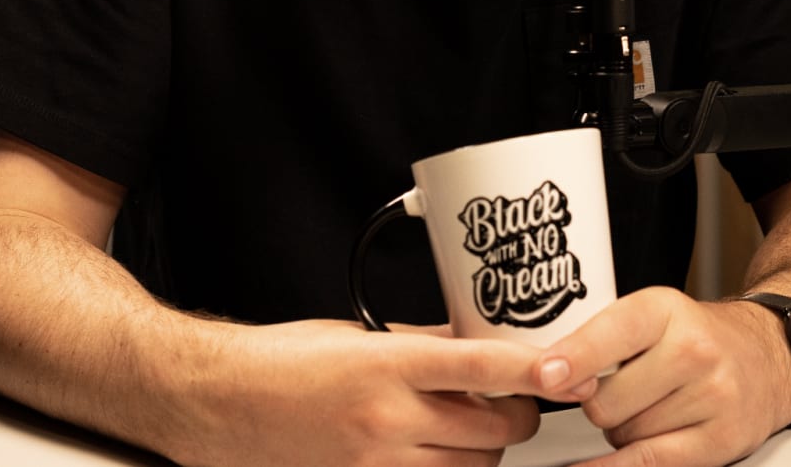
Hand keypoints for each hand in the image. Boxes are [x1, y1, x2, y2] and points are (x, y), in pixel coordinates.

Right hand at [162, 318, 541, 466]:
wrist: (223, 403)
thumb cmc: (283, 361)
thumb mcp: (358, 336)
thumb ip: (423, 344)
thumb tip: (476, 343)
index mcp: (385, 366)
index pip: (479, 365)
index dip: (531, 369)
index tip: (567, 369)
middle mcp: (386, 420)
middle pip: (492, 430)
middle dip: (518, 416)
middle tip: (517, 399)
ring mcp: (375, 465)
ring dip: (486, 451)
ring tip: (470, 426)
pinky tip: (436, 453)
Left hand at [528, 288, 790, 466]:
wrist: (765, 354)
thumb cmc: (695, 335)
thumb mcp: (651, 314)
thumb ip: (602, 338)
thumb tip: (552, 374)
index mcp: (664, 309)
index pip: (611, 333)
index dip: (575, 357)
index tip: (547, 373)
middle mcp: (691, 349)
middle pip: (607, 400)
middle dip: (598, 403)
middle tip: (620, 389)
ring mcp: (711, 396)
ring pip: (625, 435)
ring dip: (622, 431)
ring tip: (648, 406)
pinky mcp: (721, 440)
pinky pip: (651, 464)